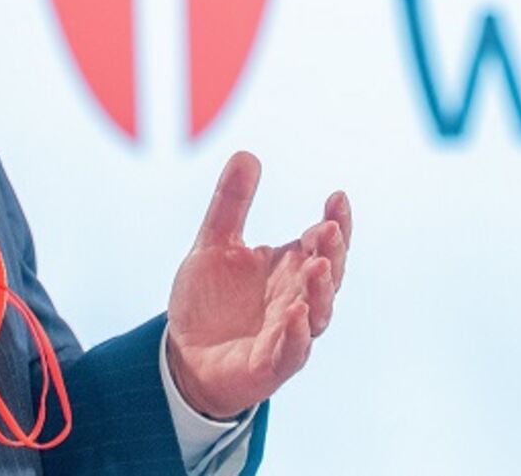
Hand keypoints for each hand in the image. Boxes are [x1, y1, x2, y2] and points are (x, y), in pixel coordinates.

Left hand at [165, 151, 351, 419]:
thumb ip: (231, 204)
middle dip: (332, 253)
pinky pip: (290, 352)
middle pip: (328, 275)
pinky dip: (296, 335)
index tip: (337, 197)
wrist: (183, 355)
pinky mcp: (270, 365)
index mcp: (290, 268)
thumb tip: (247, 154)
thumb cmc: (209, 301)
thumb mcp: (213, 244)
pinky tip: (295, 315)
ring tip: (318, 266)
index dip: (335, 221)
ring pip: (317, 314)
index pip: (322, 243)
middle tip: (328, 229)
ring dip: (320, 291)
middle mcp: (296, 298)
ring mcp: (287, 333)